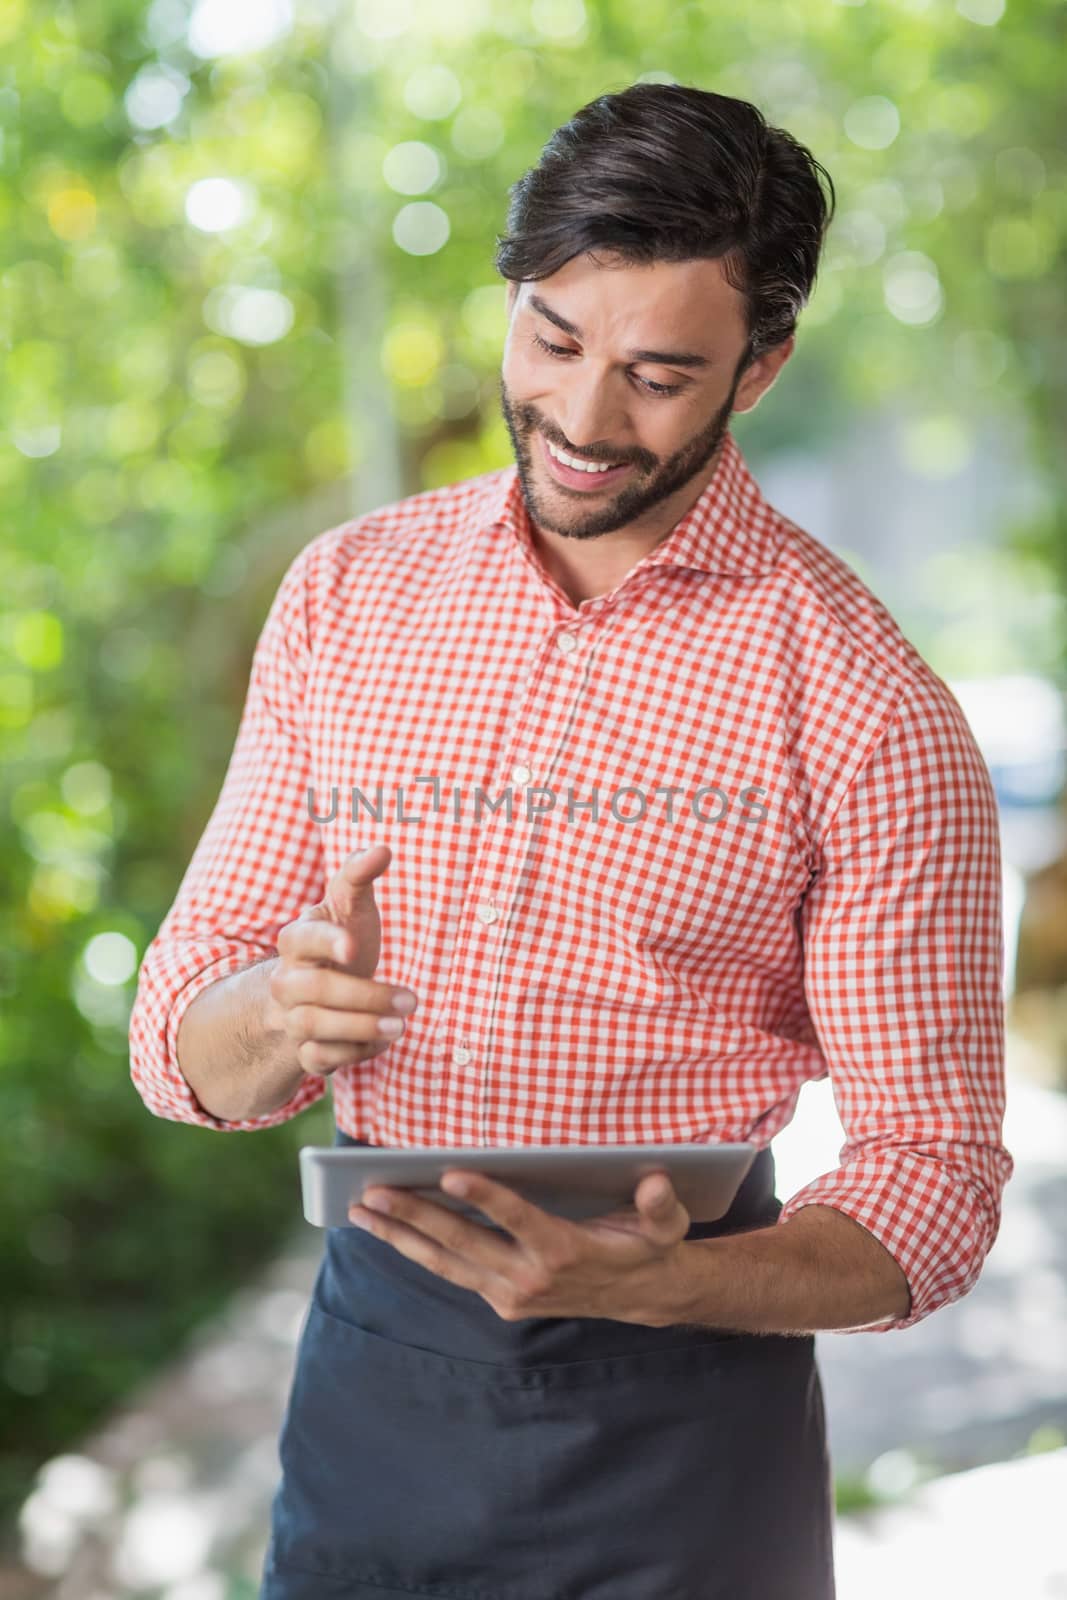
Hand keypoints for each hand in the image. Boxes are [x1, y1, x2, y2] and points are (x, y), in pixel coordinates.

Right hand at [266, 843, 417, 1077]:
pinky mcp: (304, 1049)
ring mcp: (291, 1016)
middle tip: (412, 999)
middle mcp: (286, 980)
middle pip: (315, 990)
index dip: (325, 942)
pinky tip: (381, 1040)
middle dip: (364, 996)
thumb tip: (382, 848)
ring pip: (314, 1027)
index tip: (354, 948)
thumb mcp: (349, 905)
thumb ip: (360, 875)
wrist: (318, 991)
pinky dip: (353, 1053)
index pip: (301, 938)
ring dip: (361, 1028)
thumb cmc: (342, 938)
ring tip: (401, 1026)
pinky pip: (320, 1059)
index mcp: (296, 940)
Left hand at [349, 1169, 692, 1326]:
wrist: (644, 1297)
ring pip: (445, 1262)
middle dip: (415, 1215)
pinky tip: (387, 1229)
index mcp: (564, 1251)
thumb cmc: (649, 1246)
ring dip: (400, 1236)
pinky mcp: (500, 1299)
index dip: (484, 1197)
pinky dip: (416, 1250)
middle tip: (373, 1190)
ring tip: (361, 1210)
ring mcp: (510, 1292)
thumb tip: (656, 1181)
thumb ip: (661, 1204)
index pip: (516, 1219)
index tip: (450, 1174)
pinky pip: (451, 1271)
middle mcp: (530, 1277)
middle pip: (463, 1242)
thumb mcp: (665, 1224)